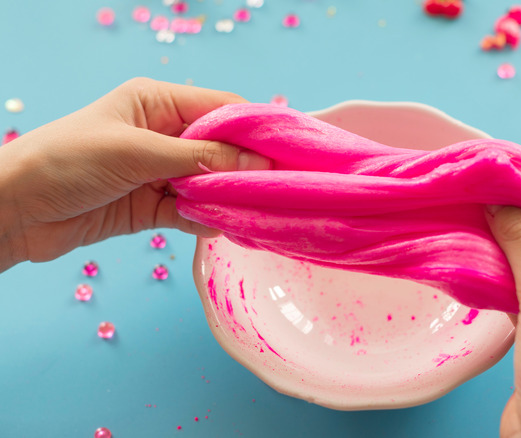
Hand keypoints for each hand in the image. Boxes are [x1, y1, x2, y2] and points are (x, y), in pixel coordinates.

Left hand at [0, 78, 270, 271]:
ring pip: (209, 183)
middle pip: (220, 149)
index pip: (220, 110)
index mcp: (157, 103)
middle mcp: (163, 134)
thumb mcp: (137, 152)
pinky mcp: (151, 207)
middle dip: (246, 167)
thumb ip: (199, 157)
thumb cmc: (68, 161)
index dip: (254, 129)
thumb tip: (257, 163)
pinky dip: (207, 220)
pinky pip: (191, 212)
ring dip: (228, 197)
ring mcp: (158, 173)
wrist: (15, 210)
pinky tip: (224, 228)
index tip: (286, 152)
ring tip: (257, 210)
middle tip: (280, 186)